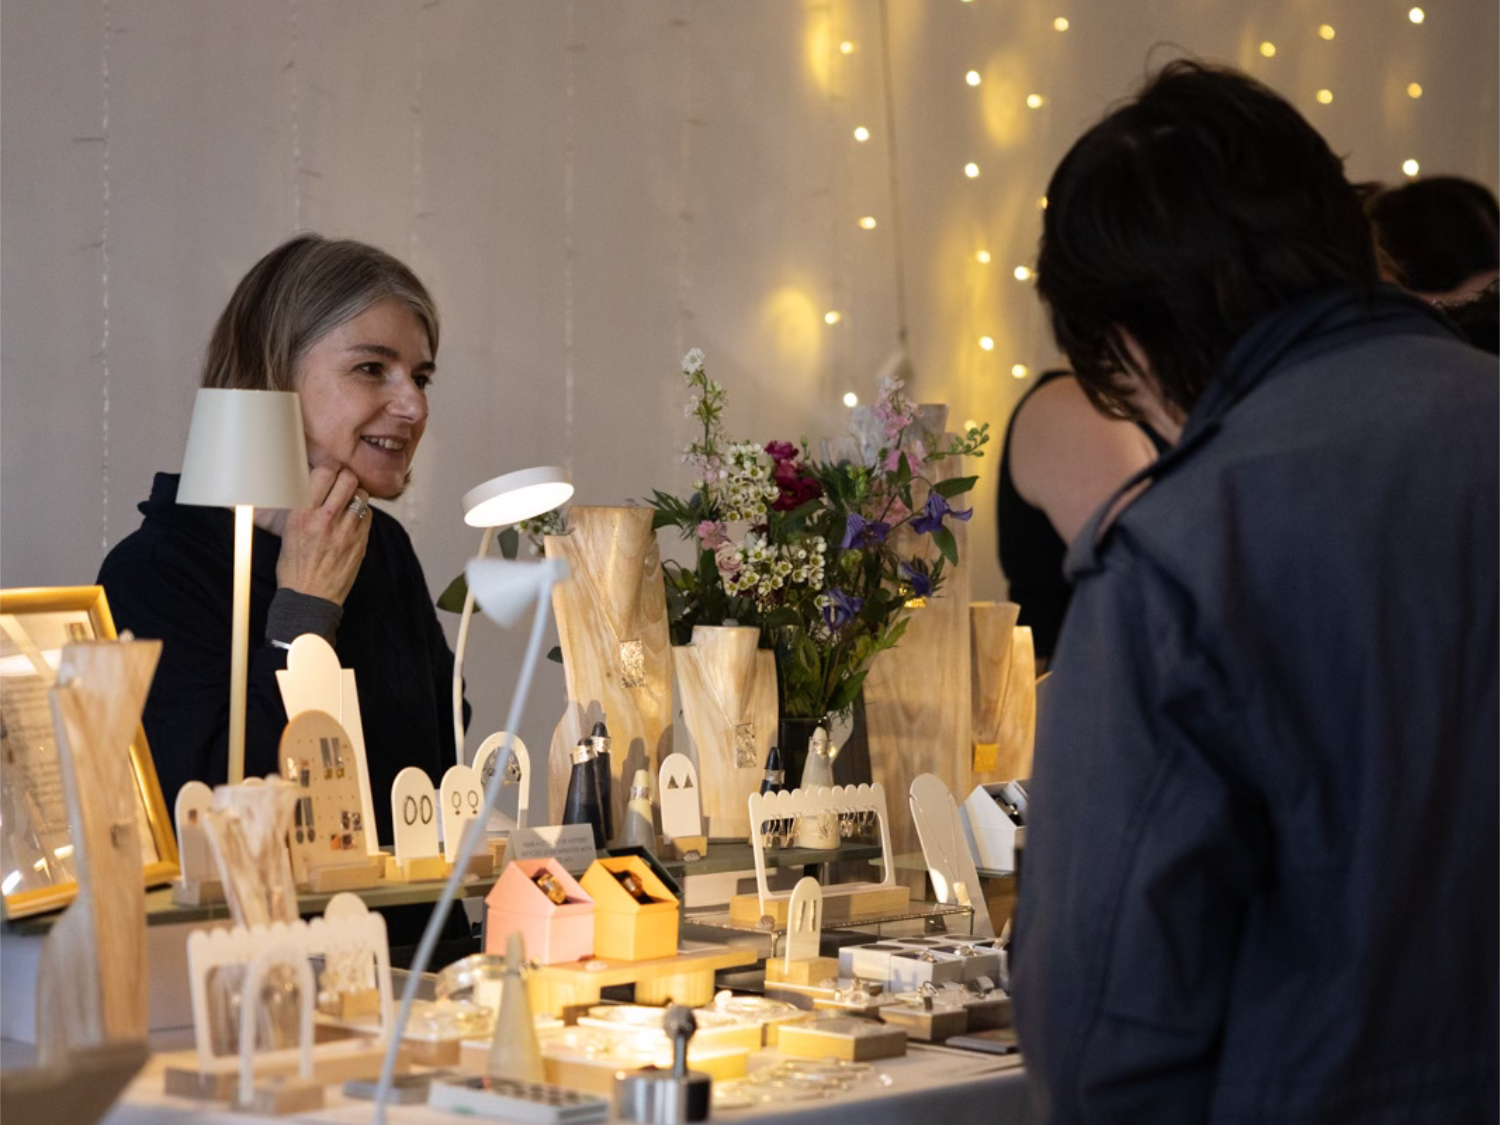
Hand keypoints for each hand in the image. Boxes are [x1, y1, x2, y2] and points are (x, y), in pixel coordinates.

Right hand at [276, 465, 370, 604]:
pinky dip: (362, 513)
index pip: (323, 473)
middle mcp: (324, 520)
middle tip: (343, 483)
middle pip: (347, 479)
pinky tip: (353, 519)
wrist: (309, 598)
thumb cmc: (294, 567)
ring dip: (356, 495)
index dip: (329, 469)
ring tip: (348, 502)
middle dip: (346, 477)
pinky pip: (368, 515)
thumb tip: (311, 486)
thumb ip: (301, 507)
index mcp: (301, 514)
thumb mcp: (287, 532)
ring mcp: (345, 532)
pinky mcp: (360, 543)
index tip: (329, 472)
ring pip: (361, 495)